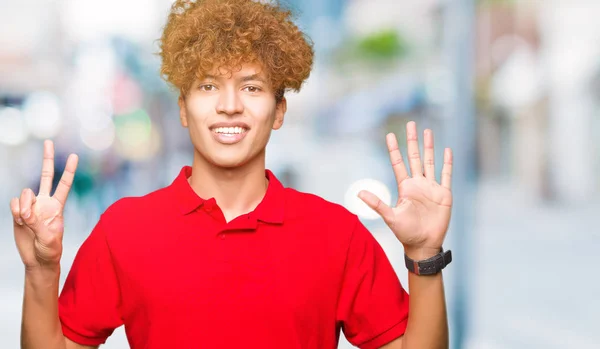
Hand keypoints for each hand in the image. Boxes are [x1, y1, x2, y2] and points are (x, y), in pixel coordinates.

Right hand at [10, 140, 78, 269]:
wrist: (37, 259)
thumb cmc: (50, 250)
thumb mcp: (49, 239)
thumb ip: (38, 223)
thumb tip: (26, 211)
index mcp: (58, 206)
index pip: (64, 184)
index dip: (69, 170)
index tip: (74, 155)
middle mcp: (45, 202)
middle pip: (45, 176)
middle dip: (47, 159)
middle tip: (48, 141)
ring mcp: (31, 206)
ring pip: (25, 193)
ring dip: (24, 205)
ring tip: (27, 220)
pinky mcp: (19, 211)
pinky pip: (14, 203)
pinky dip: (16, 211)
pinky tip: (20, 221)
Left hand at [359, 121, 452, 255]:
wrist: (423, 244)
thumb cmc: (405, 233)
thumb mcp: (390, 217)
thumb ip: (377, 204)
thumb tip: (359, 192)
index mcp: (405, 187)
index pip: (398, 163)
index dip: (394, 149)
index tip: (390, 135)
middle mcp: (418, 184)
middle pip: (414, 157)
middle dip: (412, 141)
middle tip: (411, 123)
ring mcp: (431, 188)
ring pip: (430, 162)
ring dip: (429, 147)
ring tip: (427, 131)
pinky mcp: (444, 194)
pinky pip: (446, 175)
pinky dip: (447, 163)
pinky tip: (447, 150)